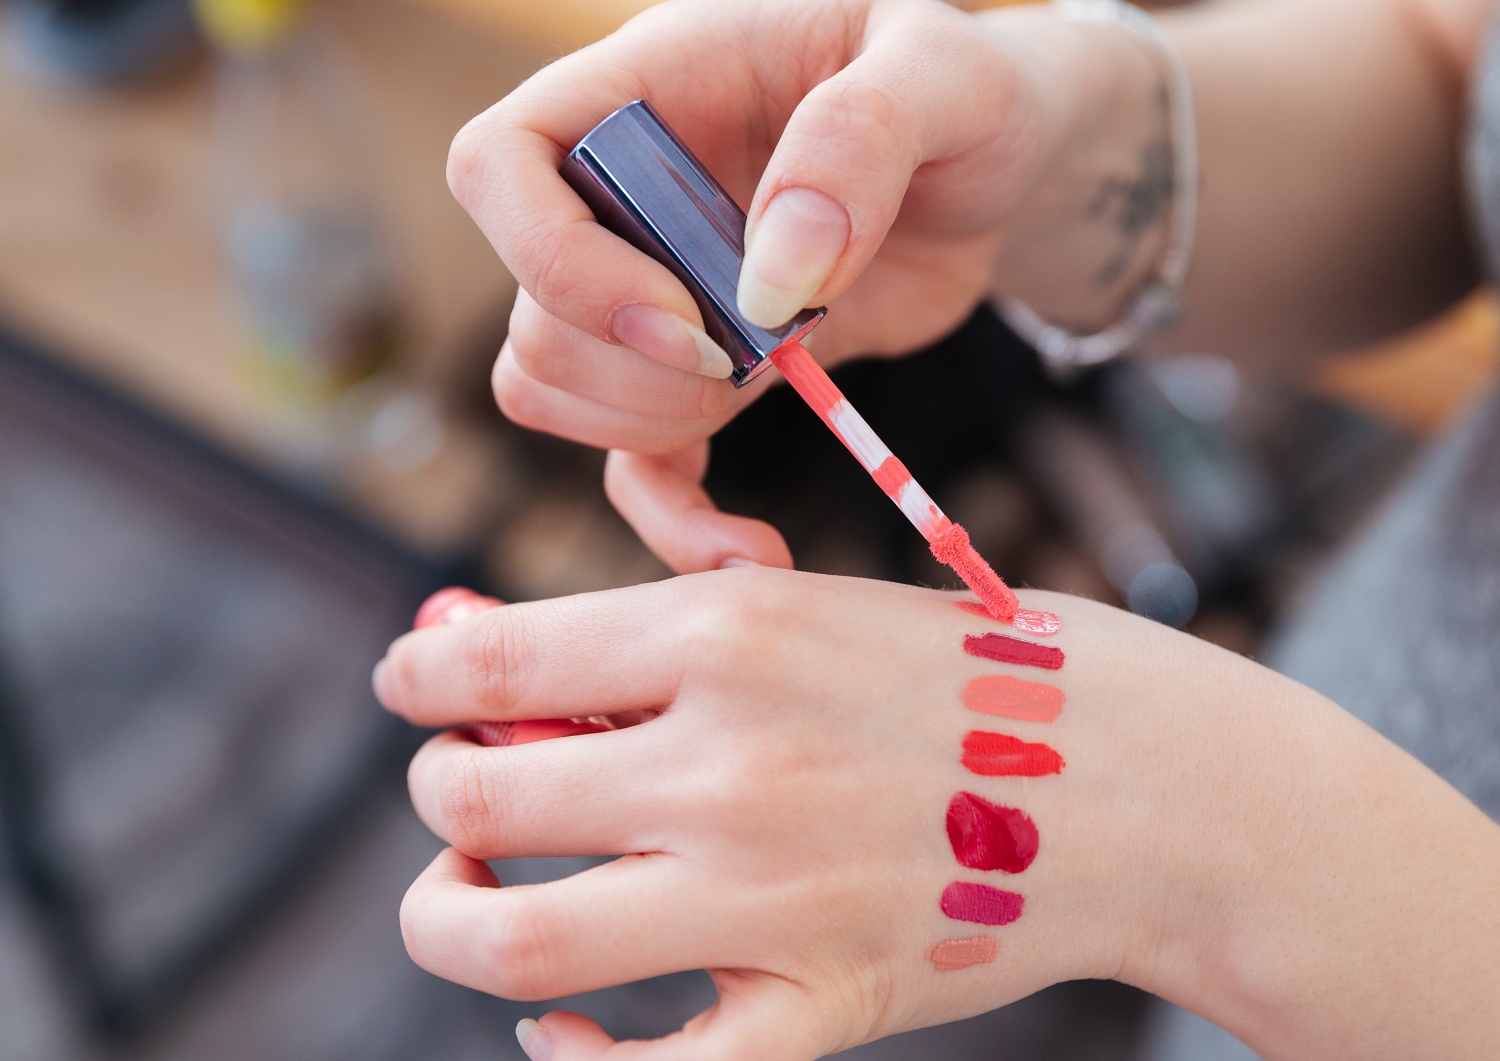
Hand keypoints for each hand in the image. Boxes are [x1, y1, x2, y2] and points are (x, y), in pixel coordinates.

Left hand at [374, 569, 1307, 1060]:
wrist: (1143, 778)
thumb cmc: (965, 673)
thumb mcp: (809, 604)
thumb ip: (646, 629)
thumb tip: (464, 652)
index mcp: (726, 633)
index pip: (483, 668)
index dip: (414, 686)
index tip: (418, 697)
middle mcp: (731, 762)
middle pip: (469, 805)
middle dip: (436, 799)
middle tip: (466, 796)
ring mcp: (772, 895)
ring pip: (514, 951)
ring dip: (444, 928)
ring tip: (465, 903)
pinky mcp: (824, 1002)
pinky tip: (562, 1037)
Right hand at [450, 0, 1124, 571]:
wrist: (1001, 166)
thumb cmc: (962, 90)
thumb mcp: (942, 73)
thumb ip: (861, 141)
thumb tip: (775, 274)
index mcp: (641, 91)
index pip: (499, 164)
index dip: (556, 260)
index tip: (683, 315)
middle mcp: (615, 195)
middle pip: (532, 313)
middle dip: (644, 367)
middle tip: (768, 349)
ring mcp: (646, 292)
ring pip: (558, 393)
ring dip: (660, 423)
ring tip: (785, 377)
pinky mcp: (698, 374)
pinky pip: (632, 465)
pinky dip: (677, 518)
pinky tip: (753, 548)